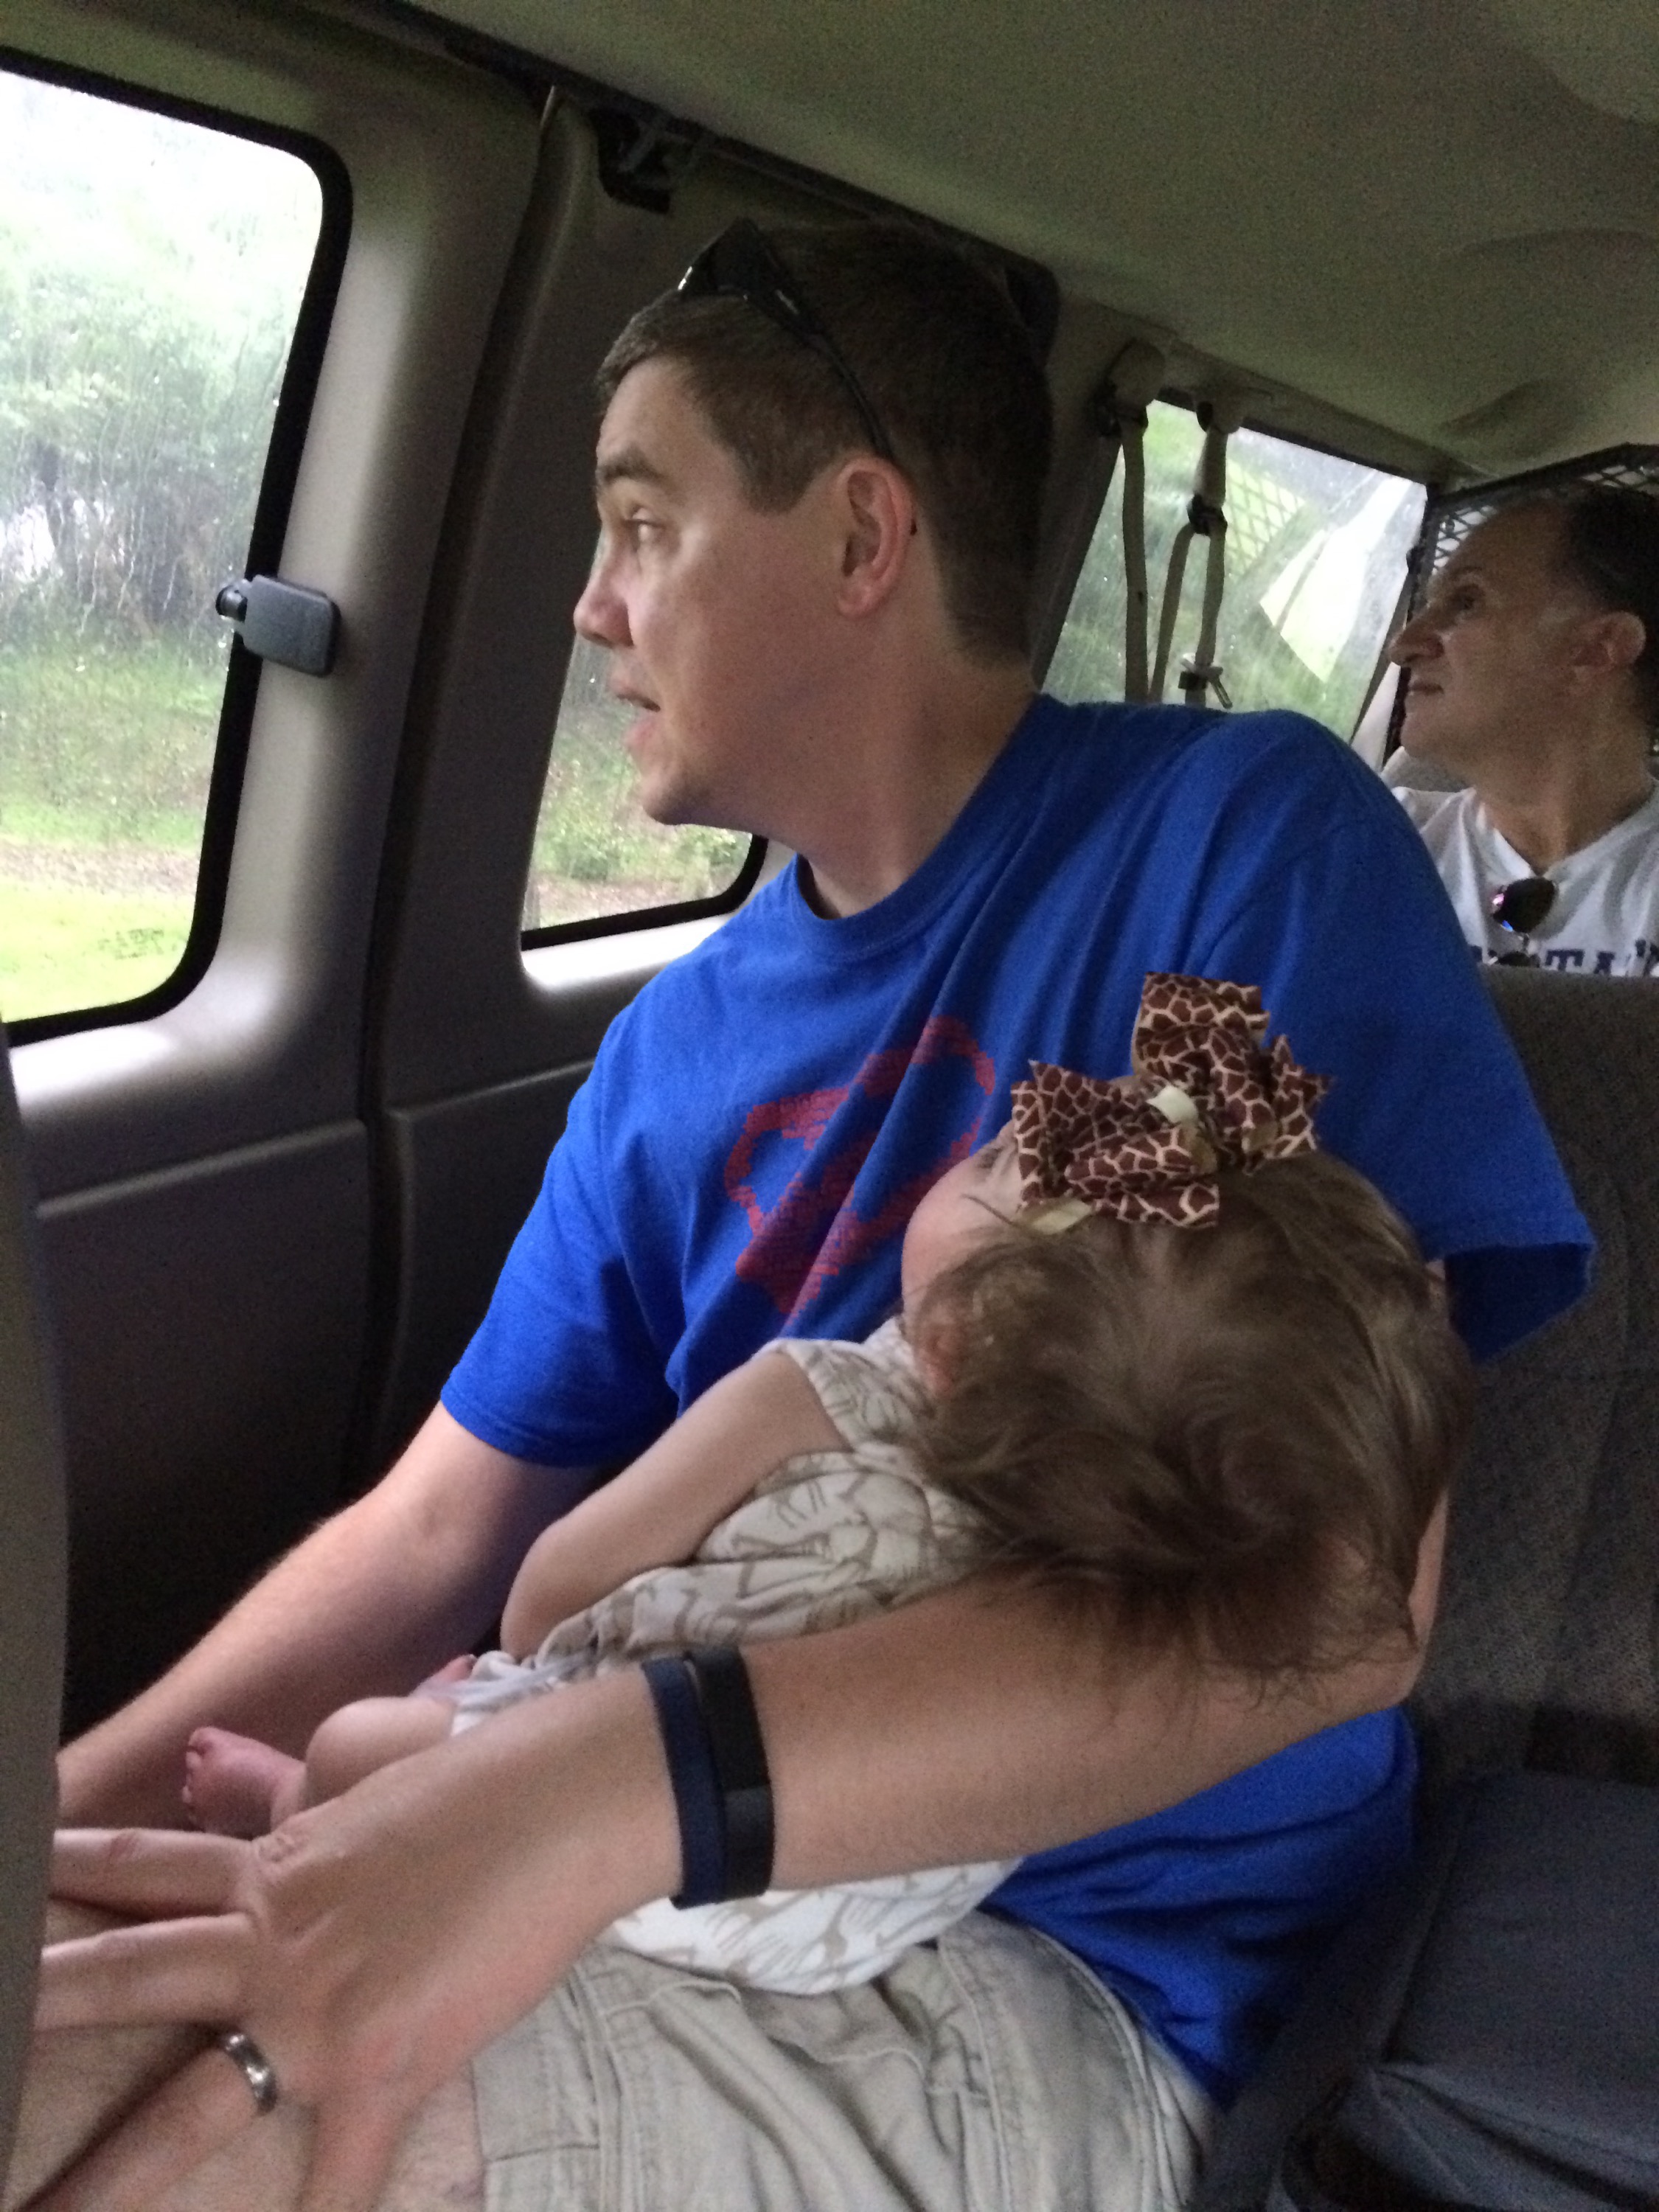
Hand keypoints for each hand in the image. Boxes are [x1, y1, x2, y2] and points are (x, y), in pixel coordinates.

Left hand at [33, 1674, 676, 2211]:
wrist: (559, 1803)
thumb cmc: (477, 1787)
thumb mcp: (366, 1796)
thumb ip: (294, 1814)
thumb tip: (246, 1796)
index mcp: (269, 1871)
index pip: (140, 1870)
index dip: (59, 1871)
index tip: (3, 1874)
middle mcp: (270, 1939)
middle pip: (126, 1973)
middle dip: (36, 2002)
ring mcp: (319, 2010)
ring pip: (188, 2105)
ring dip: (107, 2176)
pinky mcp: (384, 2063)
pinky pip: (341, 2176)